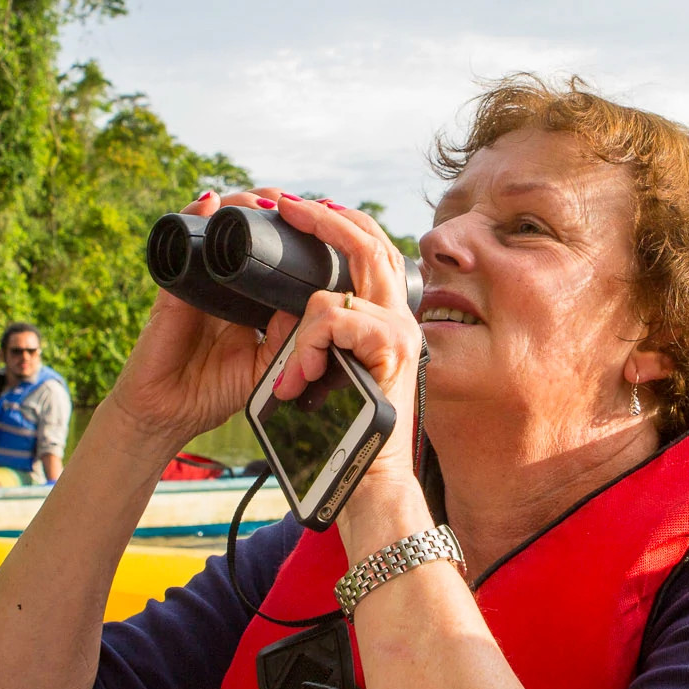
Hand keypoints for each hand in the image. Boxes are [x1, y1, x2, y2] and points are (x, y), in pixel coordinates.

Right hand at [105, 190, 294, 449]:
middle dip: (272, 206)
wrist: (168, 414)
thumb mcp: (266, 364)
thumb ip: (288, 337)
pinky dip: (193, 218)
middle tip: (298, 203)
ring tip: (266, 202)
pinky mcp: (173, 287)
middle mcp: (223, 280)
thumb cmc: (215, 390)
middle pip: (247, 227)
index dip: (293, 229)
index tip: (323, 214)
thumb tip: (314, 300)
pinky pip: (180, 244)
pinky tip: (210, 204)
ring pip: (217, 225)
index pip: (272, 249)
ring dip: (241, 204)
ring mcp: (196, 279)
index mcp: (249, 296)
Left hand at [263, 196, 427, 557]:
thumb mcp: (330, 374)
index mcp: (387, 321)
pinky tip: (299, 382)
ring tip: (290, 376)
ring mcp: (401, 334)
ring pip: (337, 294)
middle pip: (369, 243)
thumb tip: (292, 312)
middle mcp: (402, 321)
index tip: (301, 209)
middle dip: (324, 219)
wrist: (367, 482)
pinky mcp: (391, 351)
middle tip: (286, 205)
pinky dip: (306, 350)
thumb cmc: (344, 437)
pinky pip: (333, 323)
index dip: (338, 223)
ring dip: (301, 333)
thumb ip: (322, 341)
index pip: (372, 251)